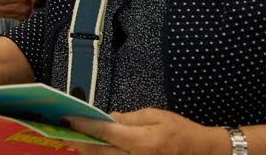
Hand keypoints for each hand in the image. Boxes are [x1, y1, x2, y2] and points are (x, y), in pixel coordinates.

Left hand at [62, 108, 225, 154]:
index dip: (84, 125)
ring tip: (76, 138)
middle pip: (99, 152)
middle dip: (80, 141)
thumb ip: (126, 119)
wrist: (200, 152)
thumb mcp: (154, 116)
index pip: (105, 133)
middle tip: (65, 130)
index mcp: (144, 142)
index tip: (67, 119)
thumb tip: (104, 119)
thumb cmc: (179, 131)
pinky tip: (93, 148)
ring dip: (88, 151)